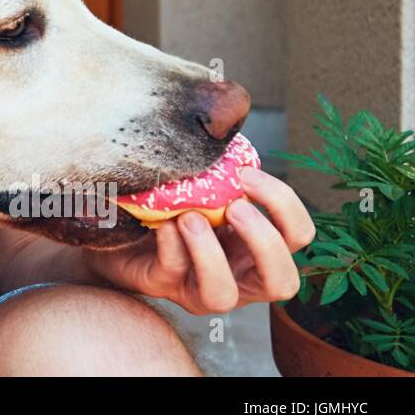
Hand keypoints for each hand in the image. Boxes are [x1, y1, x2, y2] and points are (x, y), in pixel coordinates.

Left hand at [82, 166, 315, 313]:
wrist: (117, 224)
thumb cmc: (170, 201)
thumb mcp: (204, 186)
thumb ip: (223, 169)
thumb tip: (229, 118)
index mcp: (256, 246)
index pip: (297, 236)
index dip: (284, 206)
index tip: (246, 174)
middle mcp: (237, 276)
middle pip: (282, 282)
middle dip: (263, 242)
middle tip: (233, 207)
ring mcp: (198, 289)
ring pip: (223, 296)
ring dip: (210, 253)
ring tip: (189, 217)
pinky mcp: (161, 287)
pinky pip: (172, 273)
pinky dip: (171, 245)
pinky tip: (162, 223)